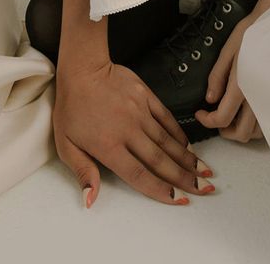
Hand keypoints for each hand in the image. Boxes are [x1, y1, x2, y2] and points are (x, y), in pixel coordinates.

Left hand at [53, 60, 214, 207]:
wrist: (82, 69)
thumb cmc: (71, 108)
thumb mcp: (66, 145)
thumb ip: (83, 172)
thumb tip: (90, 199)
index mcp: (109, 147)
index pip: (139, 175)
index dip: (160, 190)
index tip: (179, 200)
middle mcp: (129, 131)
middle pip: (160, 160)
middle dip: (184, 178)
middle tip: (203, 189)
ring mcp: (140, 112)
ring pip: (168, 141)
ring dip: (187, 158)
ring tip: (204, 172)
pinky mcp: (146, 97)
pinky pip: (166, 118)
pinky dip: (179, 134)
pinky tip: (188, 146)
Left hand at [194, 17, 262, 142]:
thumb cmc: (252, 34)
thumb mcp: (228, 50)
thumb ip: (217, 76)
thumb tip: (209, 100)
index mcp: (242, 86)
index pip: (222, 118)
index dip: (207, 121)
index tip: (200, 114)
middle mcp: (258, 98)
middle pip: (241, 134)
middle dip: (224, 131)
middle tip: (216, 117)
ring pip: (256, 132)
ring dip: (241, 128)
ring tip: (233, 114)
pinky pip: (269, 124)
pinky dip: (256, 125)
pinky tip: (249, 111)